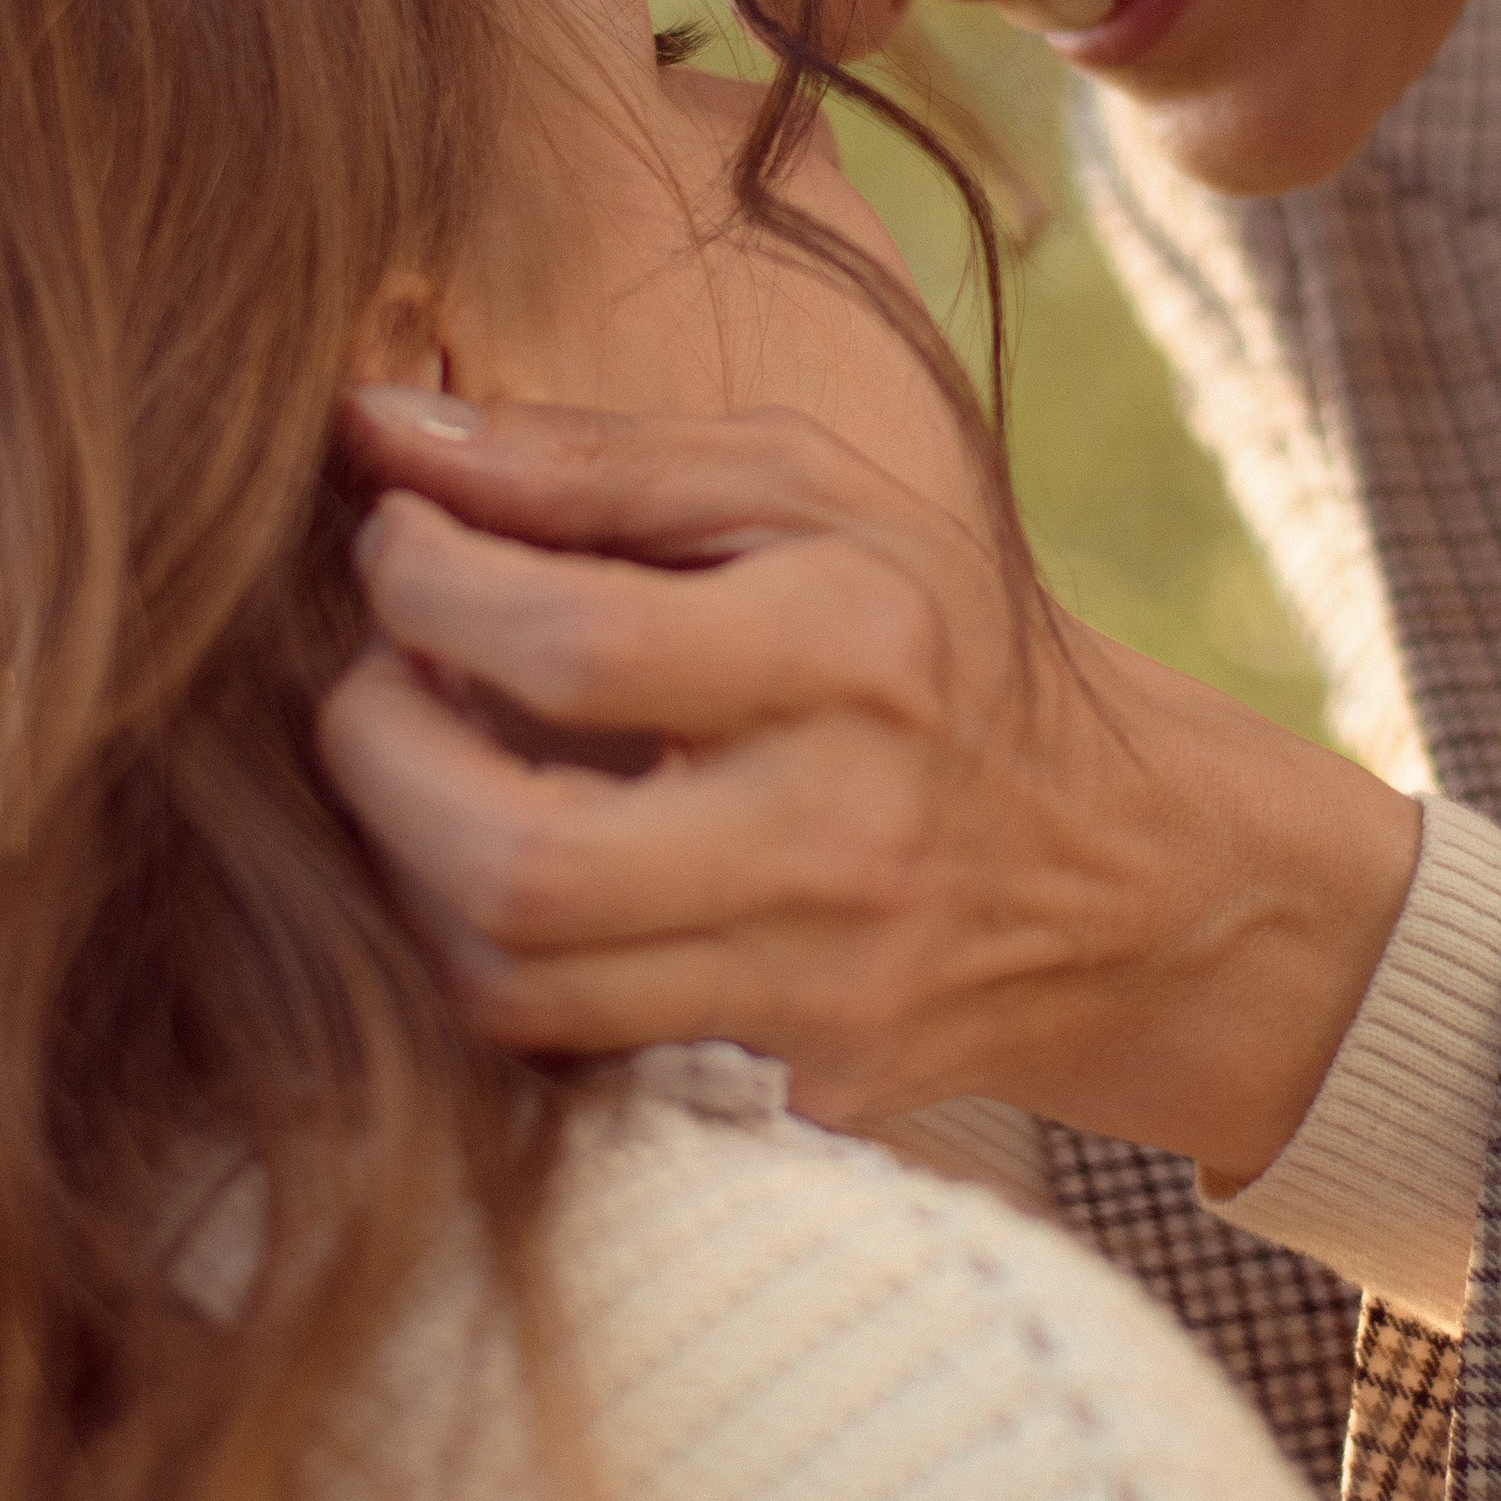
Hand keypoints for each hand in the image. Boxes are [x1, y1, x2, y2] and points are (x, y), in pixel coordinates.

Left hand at [320, 393, 1420, 1178]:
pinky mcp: (808, 1077)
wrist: (1135, 865)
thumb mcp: (805, 494)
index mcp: (853, 639)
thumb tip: (370, 423)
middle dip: (374, 766)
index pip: (566, 641)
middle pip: (514, 856)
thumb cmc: (928, 633)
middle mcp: (846, 821)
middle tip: (365, 690)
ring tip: (420, 777)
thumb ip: (587, 462)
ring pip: (514, 981)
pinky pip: (572, 1043)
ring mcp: (827, 974)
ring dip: (408, 875)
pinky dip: (490, 957)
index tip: (395, 552)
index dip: (418, 591)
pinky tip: (495, 873)